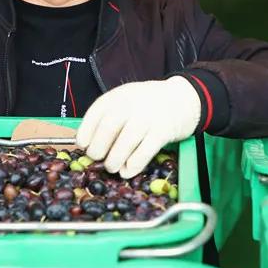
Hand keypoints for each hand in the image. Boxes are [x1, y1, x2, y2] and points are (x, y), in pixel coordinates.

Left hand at [76, 78, 200, 177]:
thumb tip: (88, 143)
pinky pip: (144, 153)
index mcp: (117, 96)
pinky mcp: (163, 132)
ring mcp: (148, 118)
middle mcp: (131, 105)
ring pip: (125, 144)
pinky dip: (133, 166)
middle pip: (107, 130)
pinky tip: (127, 171)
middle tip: (98, 159)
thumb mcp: (125, 100)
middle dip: (98, 150)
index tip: (84, 146)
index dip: (85, 134)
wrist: (183, 98)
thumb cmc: (147, 104)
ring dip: (114, 161)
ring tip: (112, 167)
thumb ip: (107, 116)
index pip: (94, 115)